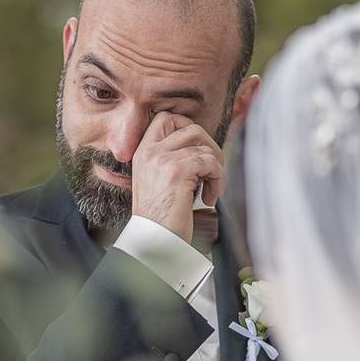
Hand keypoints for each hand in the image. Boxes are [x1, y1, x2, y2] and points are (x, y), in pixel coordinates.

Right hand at [131, 112, 223, 242]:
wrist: (154, 242)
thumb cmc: (161, 218)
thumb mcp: (158, 181)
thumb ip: (171, 159)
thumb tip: (201, 144)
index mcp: (142, 153)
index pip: (165, 118)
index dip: (187, 127)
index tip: (198, 149)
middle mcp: (149, 152)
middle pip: (190, 127)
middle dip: (209, 145)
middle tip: (211, 168)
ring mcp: (161, 159)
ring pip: (204, 147)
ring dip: (215, 168)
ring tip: (210, 189)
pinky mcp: (177, 171)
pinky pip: (210, 162)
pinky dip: (217, 179)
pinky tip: (209, 197)